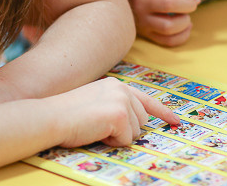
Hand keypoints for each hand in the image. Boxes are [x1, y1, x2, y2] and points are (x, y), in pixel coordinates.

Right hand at [57, 77, 179, 147]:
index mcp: (116, 85)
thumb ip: (115, 106)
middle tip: (101, 128)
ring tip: (96, 129)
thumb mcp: (95, 103)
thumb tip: (135, 123)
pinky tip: (96, 133)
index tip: (176, 121)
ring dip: (118, 137)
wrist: (50, 117)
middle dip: (127, 131)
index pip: (147, 99)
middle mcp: (123, 89)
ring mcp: (122, 101)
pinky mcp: (120, 115)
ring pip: (136, 131)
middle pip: (142, 120)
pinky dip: (113, 142)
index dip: (163, 112)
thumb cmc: (67, 115)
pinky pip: (127, 139)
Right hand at [120, 0, 220, 46]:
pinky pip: (167, 41)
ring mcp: (143, 20)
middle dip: (188, 4)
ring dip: (184, 22)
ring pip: (168, 26)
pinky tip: (185, 26)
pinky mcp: (145, 34)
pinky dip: (182, 36)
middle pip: (170, 4)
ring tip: (186, 15)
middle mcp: (145, 1)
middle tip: (193, 2)